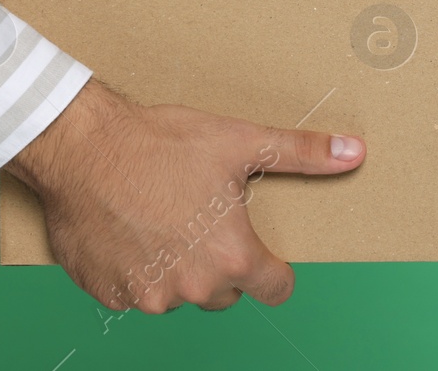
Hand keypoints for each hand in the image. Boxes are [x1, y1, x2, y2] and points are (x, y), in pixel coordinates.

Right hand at [2, 79, 364, 313]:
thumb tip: (354, 152)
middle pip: (226, 291)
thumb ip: (302, 155)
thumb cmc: (162, 144)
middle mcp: (191, 286)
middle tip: (204, 216)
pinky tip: (131, 230)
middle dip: (222, 261)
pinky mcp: (108, 294)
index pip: (275, 288)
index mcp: (231, 256)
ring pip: (180, 291)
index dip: (274, 269)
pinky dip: (137, 268)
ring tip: (165, 217)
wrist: (83, 148)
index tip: (264, 252)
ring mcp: (147, 294)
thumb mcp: (241, 142)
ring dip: (178, 266)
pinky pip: (136, 291)